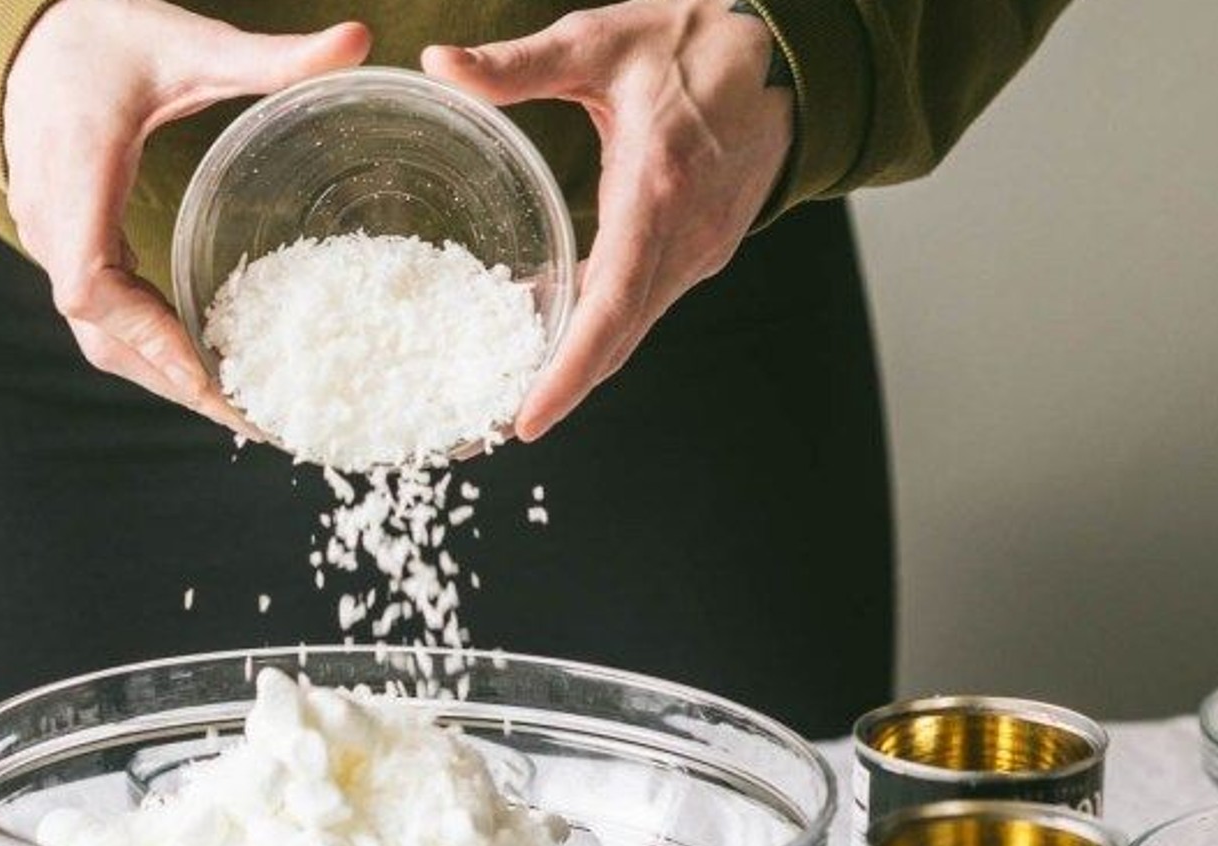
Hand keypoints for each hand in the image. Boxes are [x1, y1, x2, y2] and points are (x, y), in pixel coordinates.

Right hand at [4, 0, 369, 436]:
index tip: (209, 372)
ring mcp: (53, 243)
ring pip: (102, 339)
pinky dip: (155, 350)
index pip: (90, 286)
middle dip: (176, 381)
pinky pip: (106, 320)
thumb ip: (269, 55)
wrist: (21, 31)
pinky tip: (211, 364)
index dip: (148, 336)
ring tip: (242, 408)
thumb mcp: (187, 41)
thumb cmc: (99, 33)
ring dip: (167, 377)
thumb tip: (360, 40)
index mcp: (76, 179)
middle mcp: (53, 225)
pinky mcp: (67, 247)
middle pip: (102, 338)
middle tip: (255, 419)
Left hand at [423, 0, 791, 440]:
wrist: (788, 55)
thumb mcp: (601, 43)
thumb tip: (440, 62)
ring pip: (633, 329)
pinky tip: (555, 322)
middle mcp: (684, 240)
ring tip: (517, 382)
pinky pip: (645, 304)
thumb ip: (518, 64)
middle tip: (502, 421)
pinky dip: (603, 327)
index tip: (530, 418)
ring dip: (582, 361)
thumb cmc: (698, 43)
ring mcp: (699, 252)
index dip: (569, 372)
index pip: (610, 310)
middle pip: (619, 340)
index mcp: (656, 194)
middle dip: (564, 388)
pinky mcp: (702, 252)